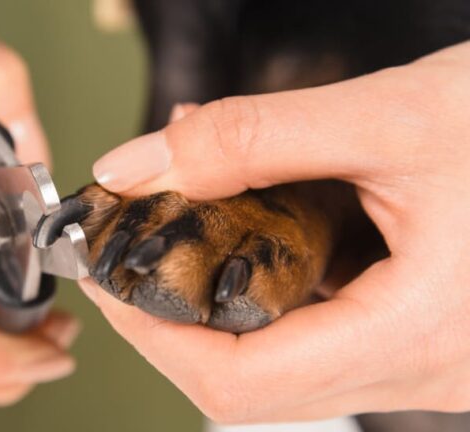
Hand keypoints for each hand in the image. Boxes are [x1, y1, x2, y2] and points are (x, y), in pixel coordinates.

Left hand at [84, 41, 469, 422]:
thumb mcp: (387, 117)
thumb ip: (248, 140)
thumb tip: (137, 168)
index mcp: (423, 334)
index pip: (242, 384)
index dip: (155, 338)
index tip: (109, 281)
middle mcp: (429, 371)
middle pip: (254, 383)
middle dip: (175, 322)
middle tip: (136, 253)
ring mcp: (429, 364)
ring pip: (286, 364)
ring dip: (220, 302)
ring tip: (191, 228)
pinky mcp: (426, 341)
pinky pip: (325, 339)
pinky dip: (271, 291)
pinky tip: (257, 230)